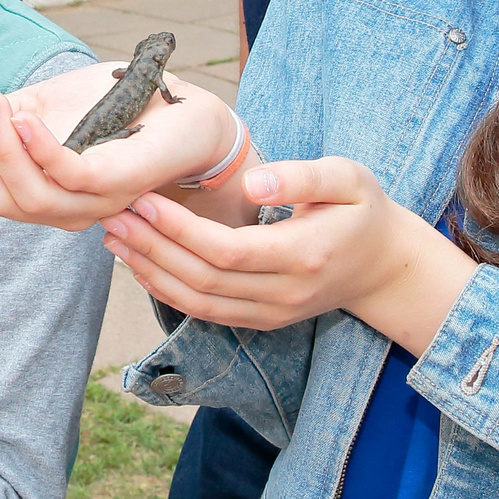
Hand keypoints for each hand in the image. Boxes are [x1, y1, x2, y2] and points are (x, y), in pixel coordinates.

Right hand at [0, 65, 241, 230]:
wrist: (182, 108)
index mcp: (39, 196)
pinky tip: (21, 116)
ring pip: (25, 198)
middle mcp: (62, 211)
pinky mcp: (119, 182)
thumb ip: (6, 113)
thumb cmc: (113, 108)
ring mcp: (92, 202)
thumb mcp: (46, 107)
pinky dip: (38, 149)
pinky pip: (69, 177)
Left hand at [101, 159, 476, 353]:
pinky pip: (204, 313)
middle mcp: (283, 294)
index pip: (226, 250)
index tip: (143, 199)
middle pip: (203, 280)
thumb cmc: (362, 210)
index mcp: (302, 256)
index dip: (179, 230)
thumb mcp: (347, 179)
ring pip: (197, 304)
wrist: (385, 266)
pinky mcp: (260, 321)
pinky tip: (139, 263)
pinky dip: (166, 290)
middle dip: (152, 248)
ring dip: (150, 272)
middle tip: (113, 215)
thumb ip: (301, 178)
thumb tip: (253, 185)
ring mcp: (270, 314)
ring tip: (114, 237)